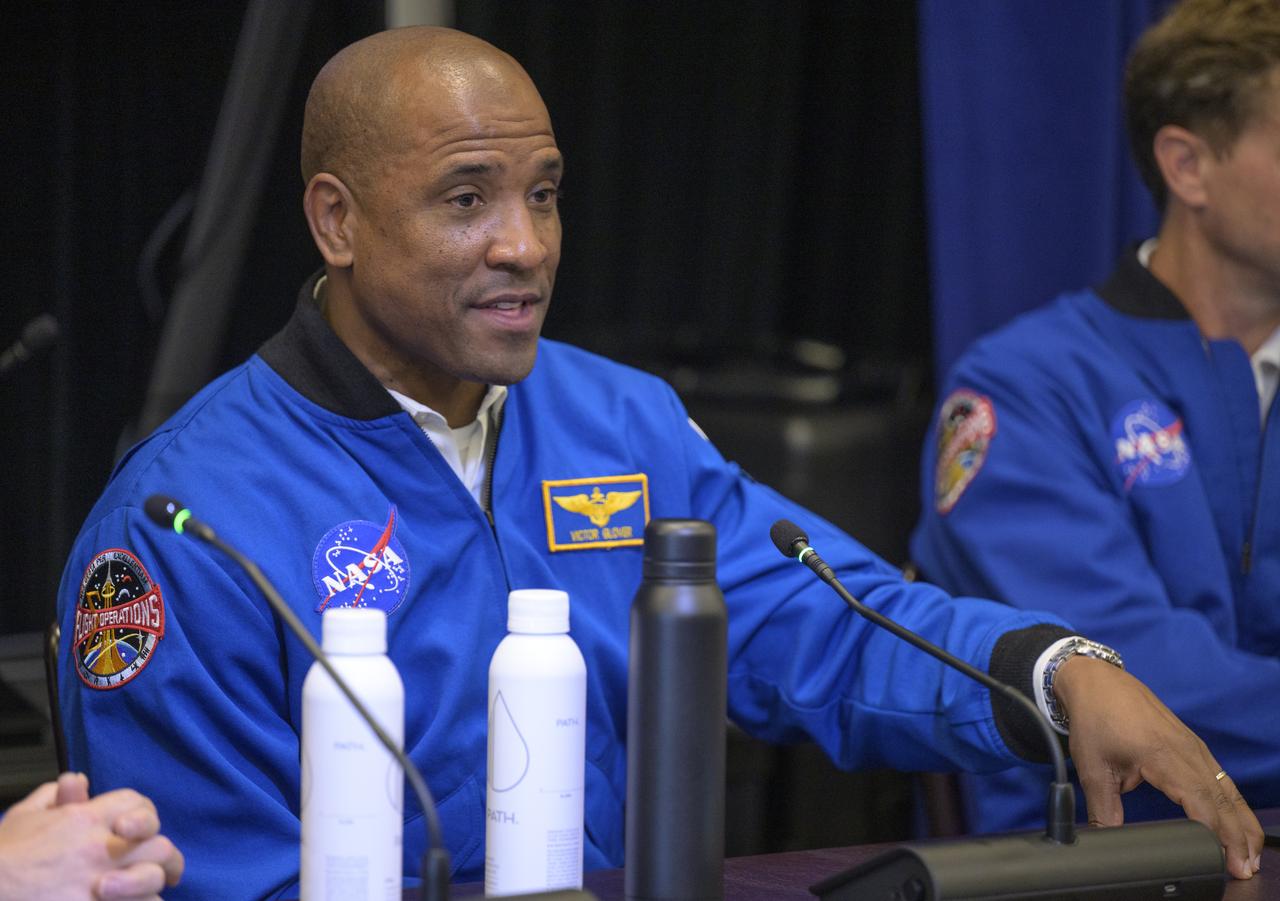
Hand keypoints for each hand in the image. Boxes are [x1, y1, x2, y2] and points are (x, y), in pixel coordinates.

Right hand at [0, 772, 183, 899]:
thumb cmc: (3, 856)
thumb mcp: (23, 817)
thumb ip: (52, 796)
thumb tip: (77, 781)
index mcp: (85, 819)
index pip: (138, 803)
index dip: (145, 815)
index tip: (144, 833)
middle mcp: (99, 848)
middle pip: (159, 846)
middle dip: (166, 858)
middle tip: (167, 870)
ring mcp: (98, 882)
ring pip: (152, 881)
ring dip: (152, 888)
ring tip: (148, 895)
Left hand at [1056, 656, 1263, 879]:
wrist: (1097, 681)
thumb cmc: (1095, 720)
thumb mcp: (1093, 768)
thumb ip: (1103, 809)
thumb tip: (1109, 839)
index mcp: (1164, 756)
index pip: (1200, 801)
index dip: (1213, 833)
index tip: (1222, 859)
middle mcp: (1188, 751)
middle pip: (1222, 799)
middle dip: (1237, 837)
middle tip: (1244, 869)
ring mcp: (1194, 747)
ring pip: (1227, 789)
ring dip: (1241, 822)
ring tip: (1249, 855)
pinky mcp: (1192, 746)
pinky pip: (1220, 777)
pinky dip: (1233, 803)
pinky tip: (1237, 822)